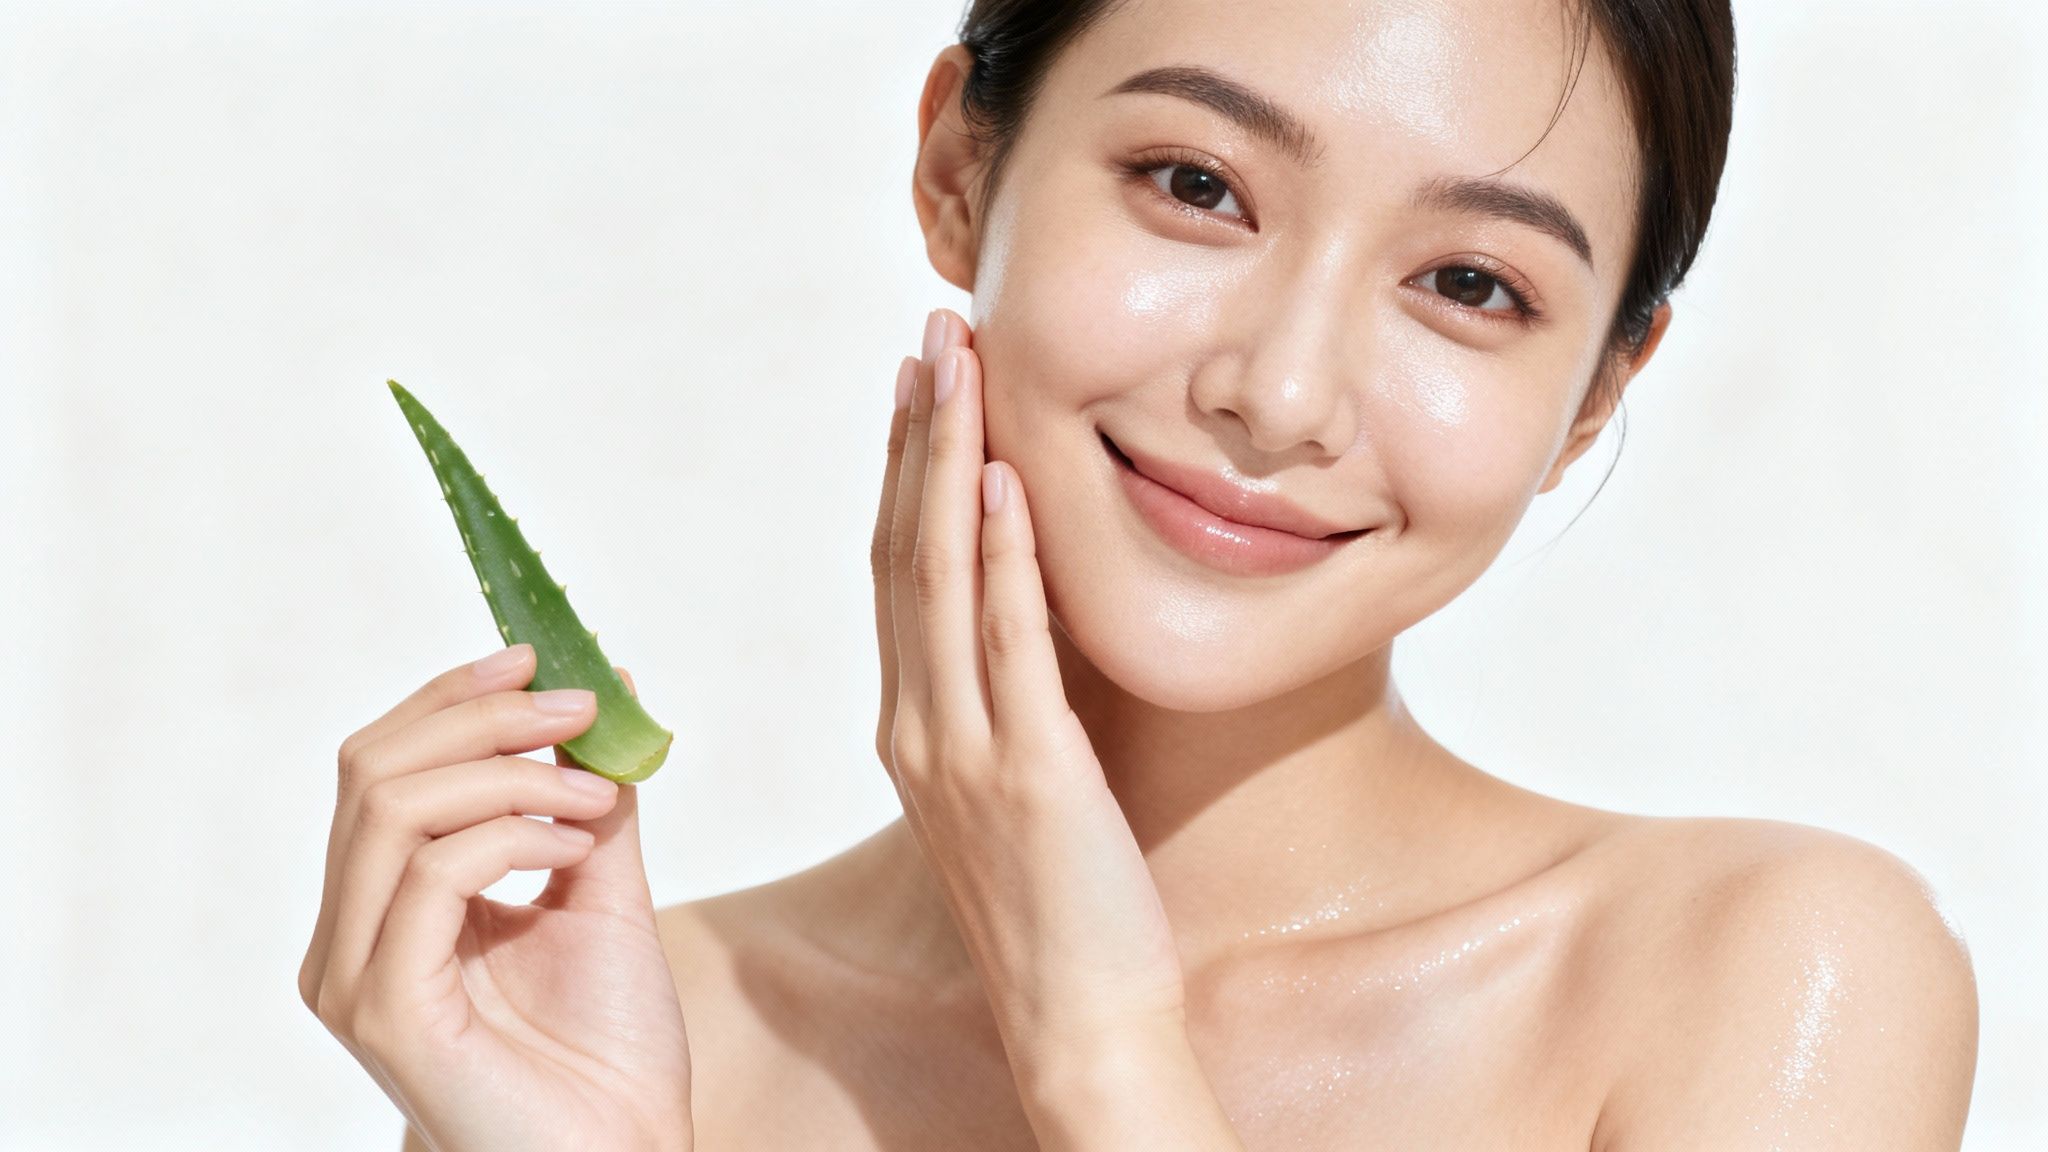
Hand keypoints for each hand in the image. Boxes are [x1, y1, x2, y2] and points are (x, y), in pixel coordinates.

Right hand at [301, 646, 691, 1151]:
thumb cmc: (608, 1047)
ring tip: (597, 794)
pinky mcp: (388, 1011)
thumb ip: (591, 798)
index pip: (381, 766)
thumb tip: (609, 687)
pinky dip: (510, 833)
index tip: (538, 658)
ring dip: (509, 774)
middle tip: (579, 706)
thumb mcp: (603, 890)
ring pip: (394, 810)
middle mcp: (348, 938)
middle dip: (481, 717)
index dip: (453, 700)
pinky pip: (431, 877)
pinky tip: (578, 842)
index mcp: (382, 907)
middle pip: (374, 771)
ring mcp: (356, 977)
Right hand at [871, 308, 1188, 1072]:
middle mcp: (916, 729)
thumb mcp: (1011, 789)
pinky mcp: (1028, 774)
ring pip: (942, 578)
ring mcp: (962, 751)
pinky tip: (1008, 481)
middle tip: (934, 335)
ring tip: (960, 365)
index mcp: (910, 729)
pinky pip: (1009, 644)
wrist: (1077, 1021)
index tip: (921, 384)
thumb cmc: (1058, 908)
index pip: (899, 574)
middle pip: (905, 553)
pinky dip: (1005, 556)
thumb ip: (1000, 705)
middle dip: (919, 435)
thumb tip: (1024, 624)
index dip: (907, 471)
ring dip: (951, 463)